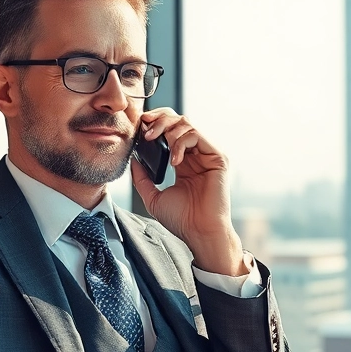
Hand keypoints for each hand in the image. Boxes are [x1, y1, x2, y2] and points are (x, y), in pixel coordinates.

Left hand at [130, 109, 244, 275]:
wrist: (199, 232)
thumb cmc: (181, 220)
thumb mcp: (153, 197)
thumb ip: (142, 178)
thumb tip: (132, 159)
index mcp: (183, 162)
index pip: (169, 132)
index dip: (155, 124)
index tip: (140, 127)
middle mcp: (196, 156)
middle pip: (178, 121)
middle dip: (159, 119)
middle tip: (146, 127)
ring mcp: (207, 155)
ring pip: (186, 124)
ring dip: (167, 129)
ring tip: (156, 142)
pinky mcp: (217, 158)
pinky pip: (196, 136)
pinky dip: (181, 142)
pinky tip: (175, 161)